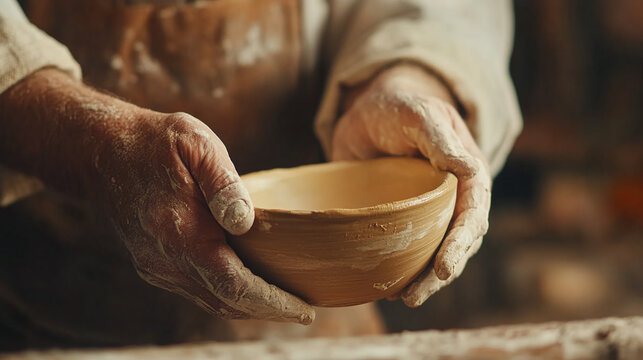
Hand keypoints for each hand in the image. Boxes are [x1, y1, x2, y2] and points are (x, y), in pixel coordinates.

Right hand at [0, 69, 313, 323]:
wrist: (100, 152)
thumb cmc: (155, 142)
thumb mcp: (195, 145)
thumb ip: (224, 185)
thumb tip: (247, 222)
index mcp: (181, 231)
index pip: (234, 284)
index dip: (272, 302)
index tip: (304, 310)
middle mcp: (166, 259)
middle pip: (226, 303)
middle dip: (269, 311)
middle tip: (305, 310)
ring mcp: (157, 266)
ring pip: (212, 302)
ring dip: (250, 308)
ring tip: (286, 303)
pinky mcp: (154, 265)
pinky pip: (198, 291)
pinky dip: (228, 295)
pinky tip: (249, 286)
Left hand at [332, 64, 490, 306]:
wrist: (368, 111)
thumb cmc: (399, 107)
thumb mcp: (419, 115)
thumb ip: (441, 141)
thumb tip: (469, 170)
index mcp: (467, 172)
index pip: (473, 213)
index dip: (461, 242)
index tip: (443, 268)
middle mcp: (453, 197)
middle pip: (458, 241)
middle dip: (442, 271)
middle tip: (415, 295)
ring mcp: (429, 210)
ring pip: (436, 251)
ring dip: (424, 279)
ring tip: (403, 298)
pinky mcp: (405, 219)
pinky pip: (411, 248)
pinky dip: (404, 269)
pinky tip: (388, 287)